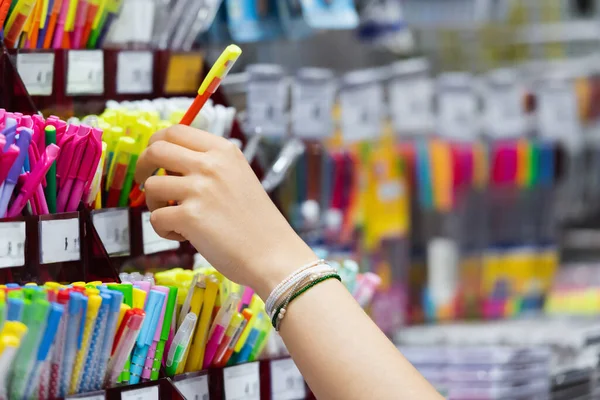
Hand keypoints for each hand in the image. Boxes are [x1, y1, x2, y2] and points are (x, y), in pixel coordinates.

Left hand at [135, 125, 316, 298]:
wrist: (272, 253)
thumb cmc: (257, 222)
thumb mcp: (239, 177)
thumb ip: (210, 166)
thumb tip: (169, 165)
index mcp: (223, 151)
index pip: (177, 130)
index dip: (157, 143)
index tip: (154, 159)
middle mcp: (210, 164)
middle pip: (156, 149)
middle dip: (143, 166)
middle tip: (145, 183)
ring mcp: (199, 189)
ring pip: (152, 186)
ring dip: (154, 203)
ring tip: (174, 217)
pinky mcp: (190, 217)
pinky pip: (156, 217)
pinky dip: (164, 229)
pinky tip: (184, 236)